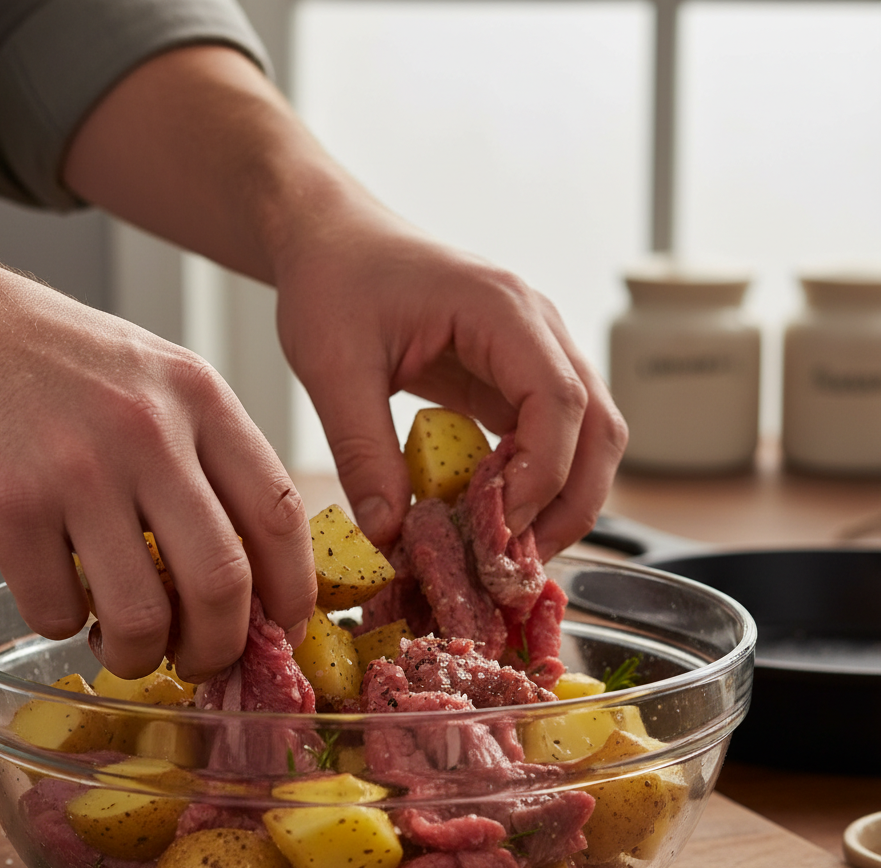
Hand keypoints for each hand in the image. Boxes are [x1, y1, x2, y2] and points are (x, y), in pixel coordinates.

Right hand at [0, 204, 316, 680]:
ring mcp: (78, 471)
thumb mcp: (162, 382)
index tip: (287, 628)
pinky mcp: (11, 508)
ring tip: (124, 643)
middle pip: (221, 582)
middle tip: (201, 661)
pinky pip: (57, 611)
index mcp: (201, 400)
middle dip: (219, 648)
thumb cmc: (65, 365)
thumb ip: (213, 459)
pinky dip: (63, 626)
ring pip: (141, 617)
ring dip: (139, 654)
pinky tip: (59, 599)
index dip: (293, 589)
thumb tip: (255, 570)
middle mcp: (149, 433)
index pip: (278, 512)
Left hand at [58, 44, 625, 560]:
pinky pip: (550, 436)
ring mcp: (533, 351)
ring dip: (562, 499)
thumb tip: (390, 536)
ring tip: (511, 552)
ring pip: (588, 435)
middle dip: (570, 502)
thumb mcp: (332, 367)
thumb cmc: (333, 280)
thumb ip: (362, 450)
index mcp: (502, 309)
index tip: (499, 527)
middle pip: (599, 425)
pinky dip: (536, 483)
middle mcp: (537, 328)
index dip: (542, 473)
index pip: (560, 399)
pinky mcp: (513, 376)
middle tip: (519, 563)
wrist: (333, 239)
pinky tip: (496, 518)